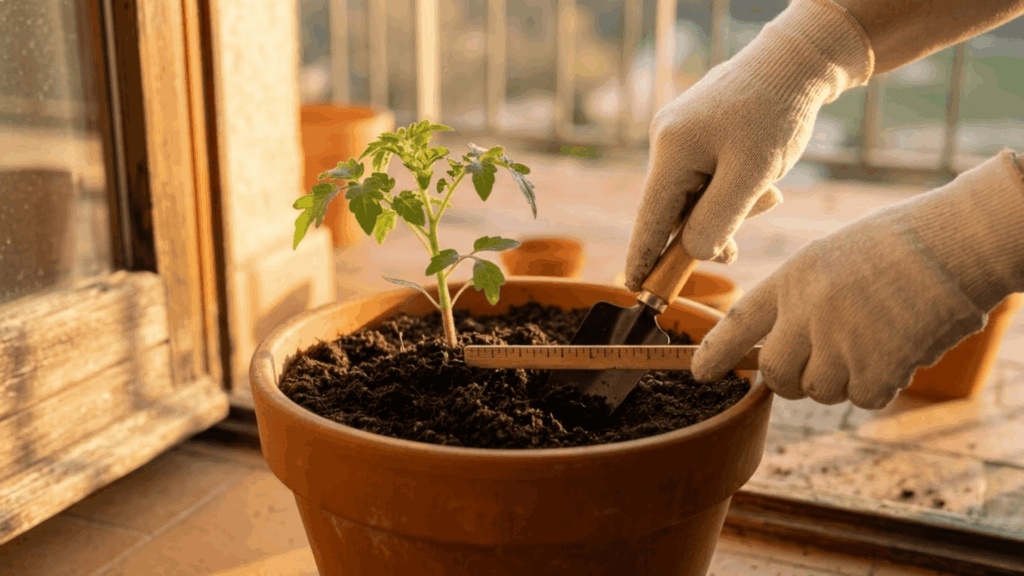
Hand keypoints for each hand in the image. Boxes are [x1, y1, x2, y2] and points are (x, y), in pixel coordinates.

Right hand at [625, 0, 872, 290]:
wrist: (797, 61)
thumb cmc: (777, 115)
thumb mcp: (752, 176)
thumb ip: (718, 220)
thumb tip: (694, 253)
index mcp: (672, 151)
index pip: (650, 218)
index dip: (643, 257)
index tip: (635, 288)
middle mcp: (666, 141)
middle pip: (673, 208)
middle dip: (702, 231)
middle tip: (734, 251)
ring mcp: (680, 135)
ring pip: (692, 194)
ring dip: (723, 209)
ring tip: (765, 197)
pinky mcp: (697, 132)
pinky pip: (704, 176)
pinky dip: (727, 190)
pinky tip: (758, 183)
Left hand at [691, 150, 1023, 408]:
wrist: (954, 244)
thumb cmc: (899, 244)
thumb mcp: (831, 257)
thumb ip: (802, 299)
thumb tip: (790, 348)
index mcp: (792, 279)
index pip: (740, 323)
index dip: (716, 352)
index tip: (699, 372)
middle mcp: (805, 313)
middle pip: (776, 374)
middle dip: (792, 379)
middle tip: (820, 363)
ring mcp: (838, 342)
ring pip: (819, 390)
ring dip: (842, 379)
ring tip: (873, 340)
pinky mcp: (874, 367)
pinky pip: (862, 397)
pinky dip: (880, 384)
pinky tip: (899, 350)